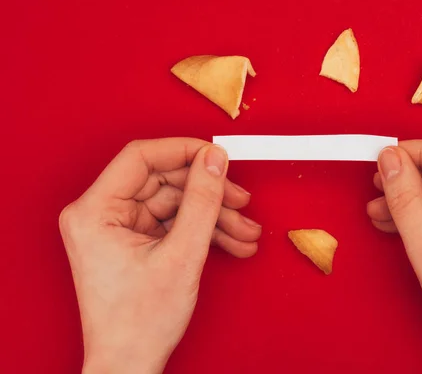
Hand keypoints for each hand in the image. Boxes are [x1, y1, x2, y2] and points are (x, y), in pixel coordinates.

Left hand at [59, 138, 261, 372]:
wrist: (130, 364)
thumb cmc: (139, 323)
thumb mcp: (181, 255)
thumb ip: (202, 201)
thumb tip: (214, 160)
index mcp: (95, 211)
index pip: (141, 157)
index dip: (184, 151)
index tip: (217, 156)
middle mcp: (101, 214)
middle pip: (164, 182)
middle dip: (208, 193)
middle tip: (240, 201)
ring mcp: (118, 228)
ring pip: (175, 203)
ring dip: (213, 216)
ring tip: (244, 232)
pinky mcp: (135, 241)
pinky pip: (174, 223)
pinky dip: (203, 231)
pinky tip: (231, 242)